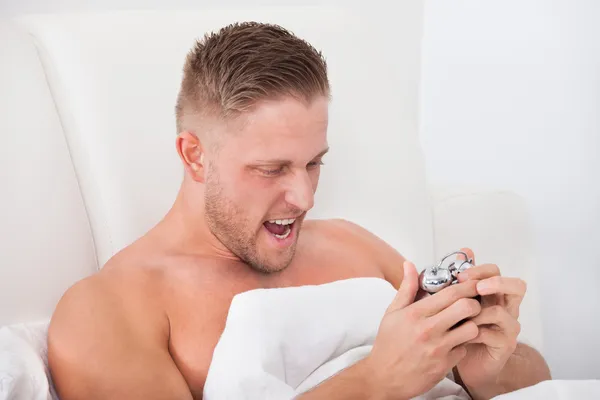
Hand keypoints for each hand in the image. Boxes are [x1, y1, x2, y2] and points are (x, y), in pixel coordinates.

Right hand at [366, 260, 480, 399]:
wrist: (383, 378)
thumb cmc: (388, 344)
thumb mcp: (392, 313)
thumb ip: (406, 288)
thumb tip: (409, 265)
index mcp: (415, 313)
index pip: (450, 293)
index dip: (467, 285)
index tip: (473, 282)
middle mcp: (428, 329)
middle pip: (467, 307)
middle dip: (474, 302)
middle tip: (471, 303)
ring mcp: (438, 348)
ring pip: (472, 329)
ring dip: (472, 324)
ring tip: (464, 323)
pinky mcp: (444, 365)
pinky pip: (465, 349)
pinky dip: (463, 344)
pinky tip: (455, 342)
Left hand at [454, 248, 525, 395]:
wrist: (467, 363)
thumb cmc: (461, 329)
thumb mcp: (455, 303)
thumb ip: (458, 280)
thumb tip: (463, 251)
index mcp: (493, 293)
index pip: (496, 271)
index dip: (481, 269)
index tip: (460, 274)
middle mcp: (506, 307)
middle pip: (516, 286)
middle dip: (496, 283)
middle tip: (477, 288)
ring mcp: (508, 326)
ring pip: (502, 312)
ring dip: (478, 313)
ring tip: (461, 318)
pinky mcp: (505, 345)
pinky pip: (492, 334)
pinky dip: (474, 332)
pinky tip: (461, 335)